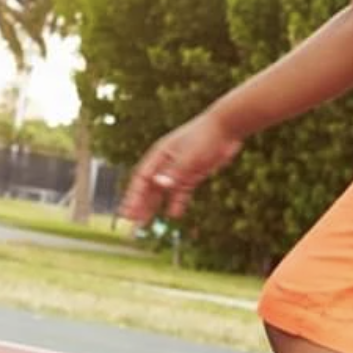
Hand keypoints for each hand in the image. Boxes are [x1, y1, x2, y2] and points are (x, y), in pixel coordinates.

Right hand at [119, 111, 243, 222]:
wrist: (226, 127)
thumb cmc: (204, 137)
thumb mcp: (189, 156)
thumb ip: (174, 172)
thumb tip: (158, 184)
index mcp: (159, 155)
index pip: (141, 179)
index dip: (133, 197)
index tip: (126, 212)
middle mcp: (166, 163)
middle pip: (148, 188)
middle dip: (139, 206)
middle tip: (130, 224)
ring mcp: (179, 170)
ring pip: (162, 192)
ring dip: (153, 207)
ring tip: (144, 224)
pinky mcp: (192, 174)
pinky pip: (181, 192)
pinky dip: (177, 202)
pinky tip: (174, 214)